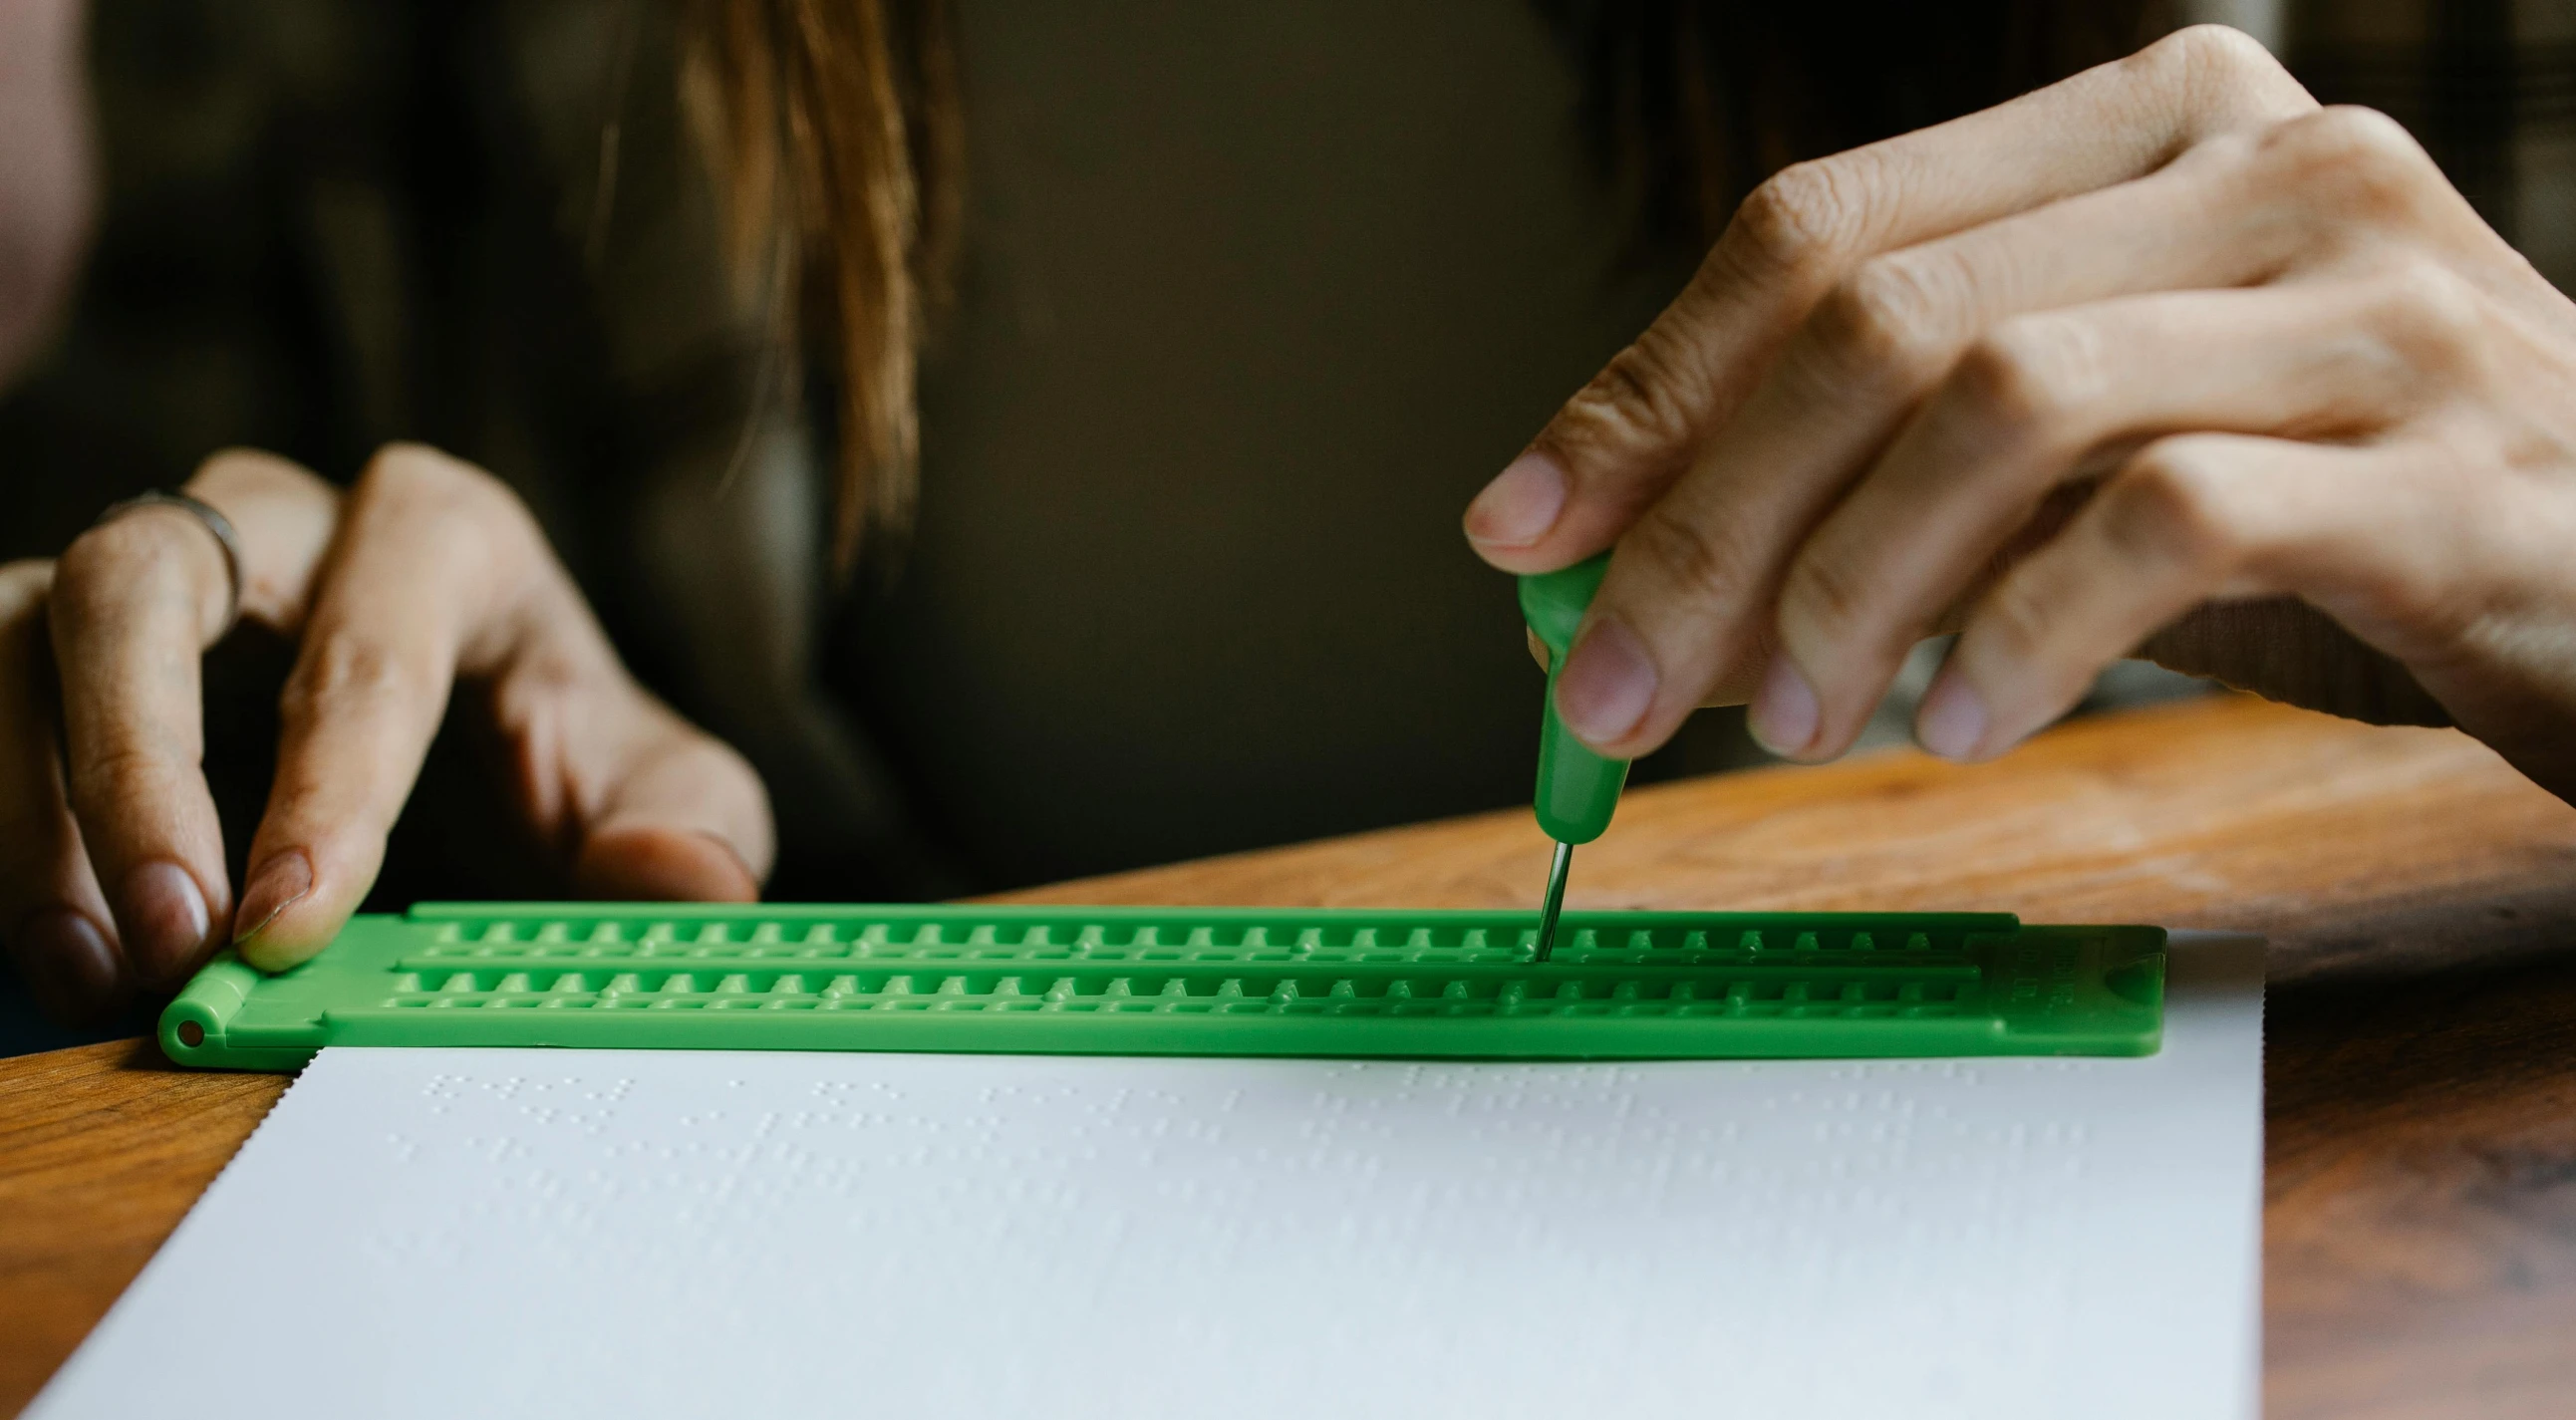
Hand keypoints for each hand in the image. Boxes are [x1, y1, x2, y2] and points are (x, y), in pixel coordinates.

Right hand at [2, 445, 772, 1022]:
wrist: (485, 758)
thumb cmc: (566, 755)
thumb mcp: (664, 792)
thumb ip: (695, 830)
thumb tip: (666, 877)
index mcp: (443, 536)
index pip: (372, 638)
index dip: (327, 781)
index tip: (290, 921)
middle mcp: (279, 523)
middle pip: (145, 576)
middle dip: (133, 763)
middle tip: (171, 939)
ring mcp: (151, 578)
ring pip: (24, 632)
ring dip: (34, 808)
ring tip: (95, 969)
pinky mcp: (55, 646)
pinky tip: (46, 946)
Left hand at [1465, 25, 2575, 801]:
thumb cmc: (2351, 515)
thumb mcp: (2095, 464)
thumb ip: (1896, 480)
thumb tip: (1624, 572)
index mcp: (2150, 126)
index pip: (1825, 226)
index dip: (1648, 383)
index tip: (1521, 527)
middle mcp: (2263, 166)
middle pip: (1880, 318)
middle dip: (1701, 521)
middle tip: (1608, 688)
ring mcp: (2367, 296)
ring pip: (1997, 402)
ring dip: (1840, 588)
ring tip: (1787, 721)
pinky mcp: (2443, 457)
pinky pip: (2157, 522)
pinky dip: (2015, 638)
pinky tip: (1961, 726)